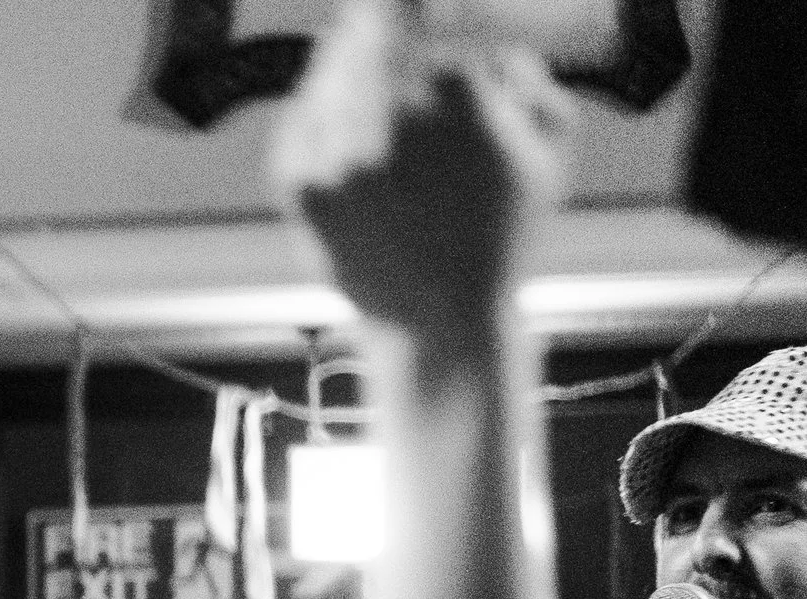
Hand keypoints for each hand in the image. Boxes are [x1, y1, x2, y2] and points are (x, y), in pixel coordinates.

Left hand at [271, 0, 569, 334]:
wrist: (441, 319)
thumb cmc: (503, 233)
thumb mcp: (550, 149)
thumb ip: (529, 76)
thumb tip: (489, 40)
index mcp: (457, 93)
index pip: (427, 10)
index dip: (423, 6)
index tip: (423, 7)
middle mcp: (390, 115)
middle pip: (367, 30)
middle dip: (377, 21)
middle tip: (377, 16)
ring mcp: (338, 151)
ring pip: (328, 72)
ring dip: (342, 60)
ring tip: (355, 63)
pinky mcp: (300, 187)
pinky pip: (296, 122)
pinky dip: (312, 111)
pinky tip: (330, 117)